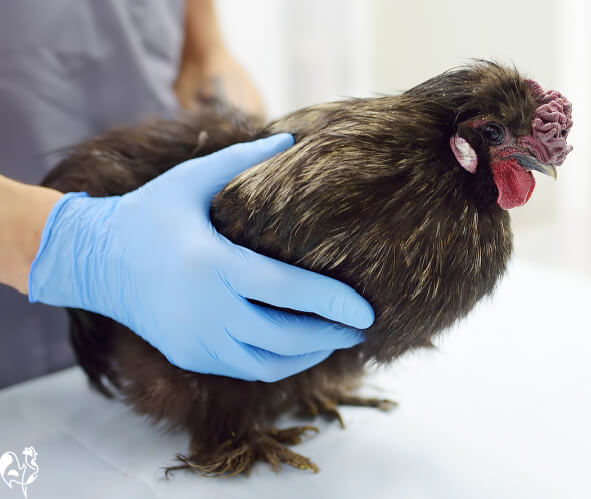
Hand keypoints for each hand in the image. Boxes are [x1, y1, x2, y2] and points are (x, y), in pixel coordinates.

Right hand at [28, 134, 373, 381]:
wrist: (93, 260)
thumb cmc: (148, 214)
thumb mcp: (190, 181)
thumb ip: (242, 161)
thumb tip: (292, 139)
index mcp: (213, 265)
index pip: (289, 292)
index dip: (334, 304)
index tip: (369, 311)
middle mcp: (206, 310)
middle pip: (286, 336)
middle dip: (332, 335)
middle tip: (363, 327)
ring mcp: (196, 339)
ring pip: (268, 363)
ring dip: (309, 354)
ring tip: (337, 337)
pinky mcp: (190, 354)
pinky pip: (245, 369)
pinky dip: (279, 363)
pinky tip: (300, 346)